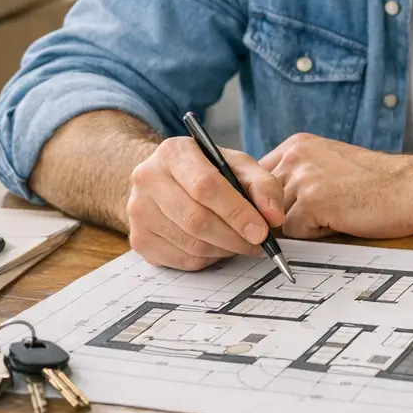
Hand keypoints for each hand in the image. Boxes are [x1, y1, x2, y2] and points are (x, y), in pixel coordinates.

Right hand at [126, 137, 285, 270]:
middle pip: (196, 219)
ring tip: (240, 242)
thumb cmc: (207, 171)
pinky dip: (207, 259)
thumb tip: (274, 217)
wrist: (164, 180)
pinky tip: (218, 247)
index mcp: (174, 153)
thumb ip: (263, 185)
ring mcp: (138, 211)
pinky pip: (181, 260)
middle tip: (257, 244)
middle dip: (234, 237)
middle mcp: (148, 179)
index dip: (236, 212)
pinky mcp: (139, 238)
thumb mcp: (238, 166)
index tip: (261, 231)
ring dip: (224, 250)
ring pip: (190, 243)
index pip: (205, 186)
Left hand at [260, 133, 412, 239]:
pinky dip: (315, 235)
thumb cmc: (378, 183)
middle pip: (262, 201)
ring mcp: (303, 177)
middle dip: (283, 214)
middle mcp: (295, 156)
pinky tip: (340, 221)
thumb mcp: (329, 164)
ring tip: (333, 214)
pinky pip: (295, 233)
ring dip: (301, 225)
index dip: (269, 201)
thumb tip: (266, 205)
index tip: (289, 208)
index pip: (257, 179)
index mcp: (297, 144)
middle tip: (321, 212)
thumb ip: (298, 175)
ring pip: (276, 218)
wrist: (412, 187)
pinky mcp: (313, 201)